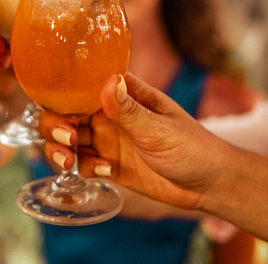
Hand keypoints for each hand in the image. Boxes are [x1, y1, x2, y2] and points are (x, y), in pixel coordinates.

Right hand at [39, 72, 228, 210]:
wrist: (211, 186)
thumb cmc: (194, 148)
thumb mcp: (160, 129)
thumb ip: (130, 110)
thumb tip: (109, 82)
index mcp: (123, 95)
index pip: (81, 85)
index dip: (63, 94)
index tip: (60, 108)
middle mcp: (110, 115)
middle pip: (66, 113)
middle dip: (55, 125)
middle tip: (67, 139)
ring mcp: (109, 141)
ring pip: (68, 140)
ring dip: (61, 149)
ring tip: (69, 161)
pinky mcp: (110, 166)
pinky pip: (84, 164)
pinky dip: (85, 168)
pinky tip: (107, 173)